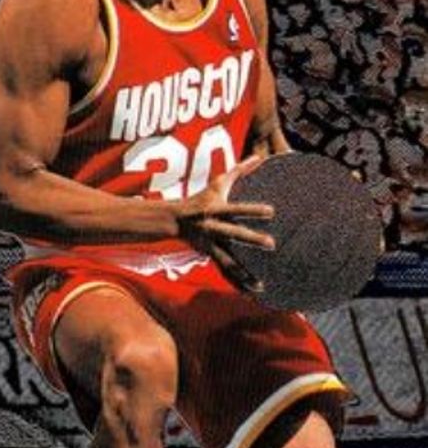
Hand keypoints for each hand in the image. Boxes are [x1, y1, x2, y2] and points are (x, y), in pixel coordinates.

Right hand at [176, 154, 274, 292]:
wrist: (174, 220)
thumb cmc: (201, 198)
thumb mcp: (218, 183)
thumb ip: (239, 170)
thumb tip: (259, 157)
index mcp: (216, 210)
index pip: (237, 209)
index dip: (253, 210)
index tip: (271, 211)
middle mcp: (213, 228)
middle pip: (234, 234)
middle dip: (251, 239)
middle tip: (272, 244)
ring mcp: (211, 245)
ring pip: (229, 261)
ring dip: (244, 273)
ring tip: (261, 284)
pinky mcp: (211, 256)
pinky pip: (226, 271)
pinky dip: (239, 282)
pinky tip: (254, 290)